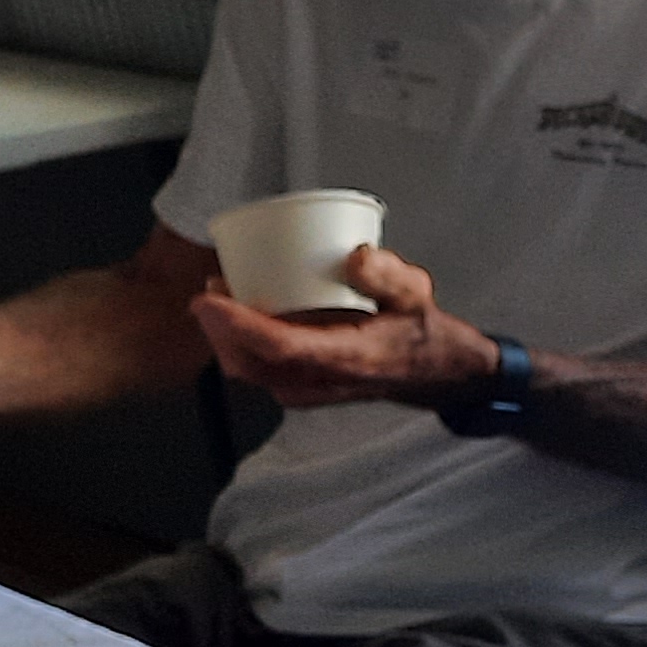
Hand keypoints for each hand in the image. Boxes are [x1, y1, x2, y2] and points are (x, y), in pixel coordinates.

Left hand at [190, 246, 498, 411]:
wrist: (437, 374)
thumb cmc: (424, 332)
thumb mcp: (417, 296)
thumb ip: (389, 276)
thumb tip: (355, 255)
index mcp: (348, 358)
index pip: (279, 348)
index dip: (237, 324)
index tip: (208, 298)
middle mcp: (321, 382)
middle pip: (249, 363)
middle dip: (218, 329)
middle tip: (212, 287)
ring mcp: (309, 391)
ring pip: (248, 370)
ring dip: (224, 337)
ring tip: (221, 295)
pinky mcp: (302, 388)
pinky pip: (258, 370)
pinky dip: (239, 345)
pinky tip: (240, 316)